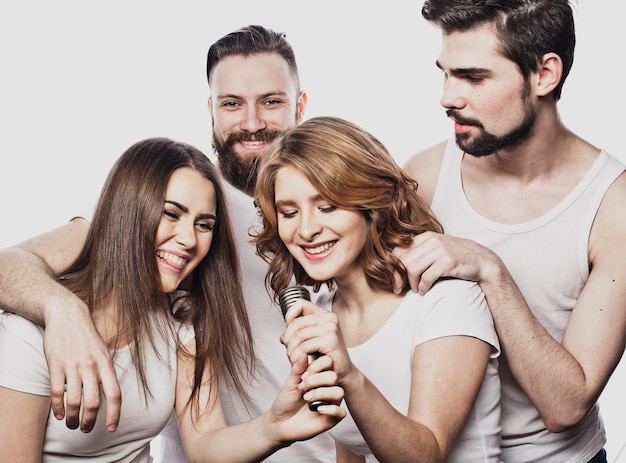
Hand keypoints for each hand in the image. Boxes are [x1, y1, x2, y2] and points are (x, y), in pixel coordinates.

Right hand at [43, 300, 120, 432]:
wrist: (67, 314)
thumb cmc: (87, 335)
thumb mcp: (103, 351)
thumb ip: (106, 371)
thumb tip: (110, 394)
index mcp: (106, 363)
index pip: (114, 394)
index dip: (115, 414)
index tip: (112, 428)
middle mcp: (91, 366)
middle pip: (93, 402)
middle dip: (90, 421)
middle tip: (87, 429)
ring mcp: (73, 365)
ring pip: (74, 401)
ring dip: (73, 418)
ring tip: (72, 424)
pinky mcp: (56, 364)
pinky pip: (57, 392)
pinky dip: (58, 408)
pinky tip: (59, 414)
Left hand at [268, 352, 344, 443]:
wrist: (280, 423)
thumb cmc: (286, 402)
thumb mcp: (290, 383)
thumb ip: (298, 369)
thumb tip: (303, 352)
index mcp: (319, 377)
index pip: (328, 363)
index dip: (317, 366)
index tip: (302, 376)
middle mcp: (327, 388)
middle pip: (334, 376)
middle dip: (317, 380)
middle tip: (303, 387)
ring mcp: (330, 403)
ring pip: (339, 392)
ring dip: (321, 393)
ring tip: (307, 398)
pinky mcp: (331, 418)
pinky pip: (341, 412)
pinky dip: (330, 409)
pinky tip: (318, 410)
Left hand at [281, 300, 353, 385]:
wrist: (342, 372)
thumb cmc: (327, 357)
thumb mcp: (311, 341)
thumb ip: (298, 334)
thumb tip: (283, 336)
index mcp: (324, 314)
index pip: (300, 304)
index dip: (289, 317)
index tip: (288, 333)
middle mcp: (329, 318)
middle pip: (296, 324)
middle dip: (288, 341)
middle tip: (289, 353)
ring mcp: (331, 328)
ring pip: (299, 336)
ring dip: (292, 352)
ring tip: (294, 361)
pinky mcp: (331, 341)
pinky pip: (305, 347)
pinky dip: (299, 357)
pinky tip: (302, 364)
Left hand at [391, 231, 501, 294]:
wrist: (482, 261)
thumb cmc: (457, 257)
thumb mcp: (437, 249)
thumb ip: (419, 252)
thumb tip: (395, 262)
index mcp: (426, 237)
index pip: (399, 251)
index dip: (393, 267)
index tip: (393, 280)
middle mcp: (432, 241)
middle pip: (404, 261)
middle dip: (398, 277)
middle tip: (398, 289)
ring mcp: (440, 250)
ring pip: (413, 269)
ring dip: (411, 283)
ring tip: (416, 289)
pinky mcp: (448, 262)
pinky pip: (427, 277)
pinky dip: (422, 287)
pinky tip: (424, 291)